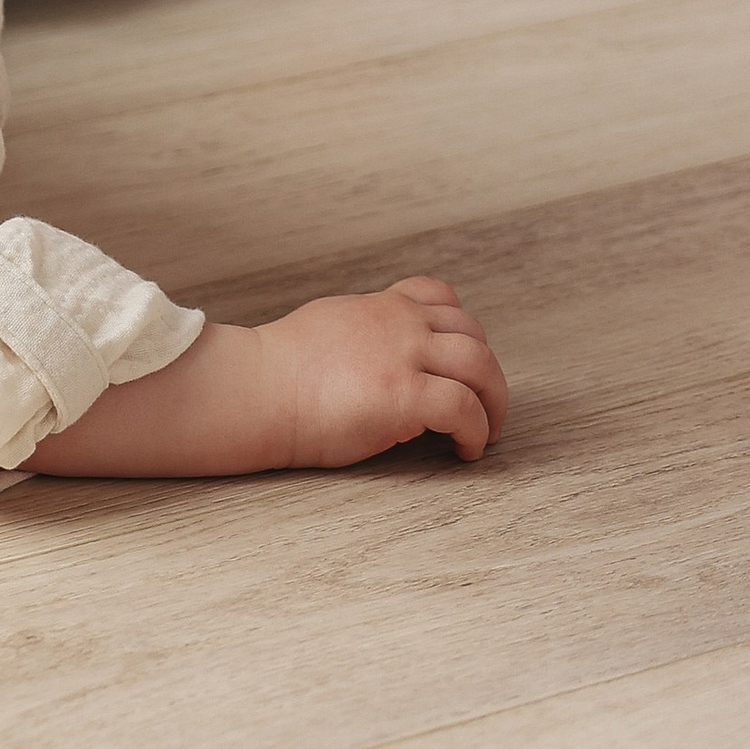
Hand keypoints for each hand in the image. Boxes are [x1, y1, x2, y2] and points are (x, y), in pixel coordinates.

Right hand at [261, 279, 507, 464]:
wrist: (256, 390)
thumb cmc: (278, 371)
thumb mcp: (329, 326)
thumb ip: (364, 332)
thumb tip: (379, 355)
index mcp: (381, 306)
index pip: (441, 297)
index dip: (462, 332)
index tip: (460, 363)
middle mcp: (400, 322)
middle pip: (473, 334)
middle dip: (487, 373)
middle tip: (485, 408)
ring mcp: (405, 355)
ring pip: (481, 365)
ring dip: (493, 402)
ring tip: (484, 432)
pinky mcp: (405, 395)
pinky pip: (464, 408)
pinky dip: (476, 431)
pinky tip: (464, 450)